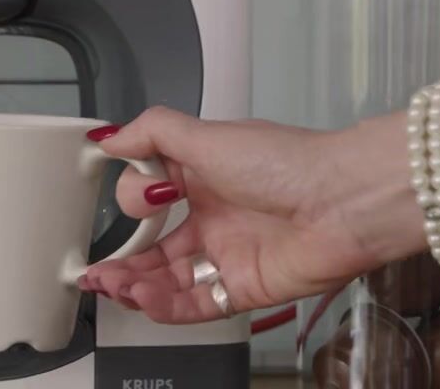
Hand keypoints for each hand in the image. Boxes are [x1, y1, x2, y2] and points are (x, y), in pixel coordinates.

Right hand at [83, 106, 406, 323]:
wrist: (342, 202)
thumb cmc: (285, 163)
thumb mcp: (206, 135)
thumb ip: (153, 133)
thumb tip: (109, 137)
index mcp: (205, 174)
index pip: (152, 193)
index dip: (135, 198)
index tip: (138, 198)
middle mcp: (217, 215)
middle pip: (155, 245)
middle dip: (123, 260)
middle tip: (97, 270)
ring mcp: (230, 254)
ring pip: (170, 279)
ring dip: (138, 285)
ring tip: (113, 286)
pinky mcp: (246, 289)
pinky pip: (197, 305)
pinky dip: (167, 306)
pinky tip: (144, 300)